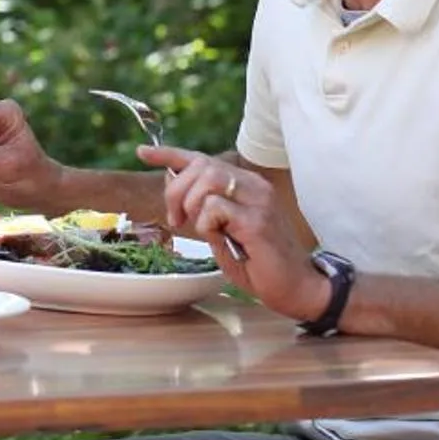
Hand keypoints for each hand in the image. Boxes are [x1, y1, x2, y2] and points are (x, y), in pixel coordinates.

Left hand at [138, 145, 325, 318]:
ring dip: (191, 204)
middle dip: (176, 190)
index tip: (143, 152)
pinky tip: (221, 239)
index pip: (202, 159)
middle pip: (200, 166)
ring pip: (208, 180)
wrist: (295, 287)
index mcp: (244, 184)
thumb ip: (204, 210)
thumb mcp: (223, 231)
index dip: (169, 154)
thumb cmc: (258, 263)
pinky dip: (207, 225)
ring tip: (198, 229)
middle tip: (175, 220)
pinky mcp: (257, 221)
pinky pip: (216, 208)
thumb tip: (175, 189)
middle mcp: (253, 185)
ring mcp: (258, 200)